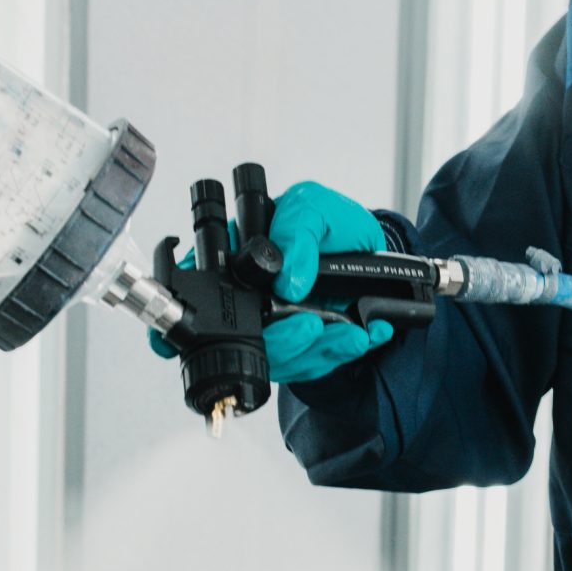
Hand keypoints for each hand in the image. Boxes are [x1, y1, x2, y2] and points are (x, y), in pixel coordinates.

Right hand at [147, 181, 395, 382]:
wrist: (372, 248)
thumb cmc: (333, 223)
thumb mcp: (313, 207)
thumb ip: (296, 230)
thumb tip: (286, 280)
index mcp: (237, 260)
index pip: (203, 292)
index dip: (199, 319)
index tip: (229, 328)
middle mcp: (249, 298)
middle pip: (245, 337)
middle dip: (281, 343)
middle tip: (312, 326)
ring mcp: (274, 326)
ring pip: (280, 359)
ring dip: (316, 351)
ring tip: (350, 333)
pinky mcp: (302, 346)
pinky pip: (312, 363)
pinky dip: (340, 352)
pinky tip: (363, 335)